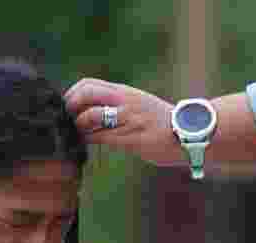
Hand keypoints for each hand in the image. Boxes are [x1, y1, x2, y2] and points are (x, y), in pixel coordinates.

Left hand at [64, 78, 181, 166]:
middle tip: (69, 122)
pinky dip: (89, 142)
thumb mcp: (136, 104)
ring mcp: (128, 119)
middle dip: (70, 109)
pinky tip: (88, 146)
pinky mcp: (131, 138)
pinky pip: (101, 138)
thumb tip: (89, 110)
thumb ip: (115, 104)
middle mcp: (124, 101)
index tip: (68, 109)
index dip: (71, 95)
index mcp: (123, 92)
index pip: (87, 84)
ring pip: (90, 118)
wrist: (187, 134)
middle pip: (85, 96)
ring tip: (79, 135)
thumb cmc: (159, 123)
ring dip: (79, 128)